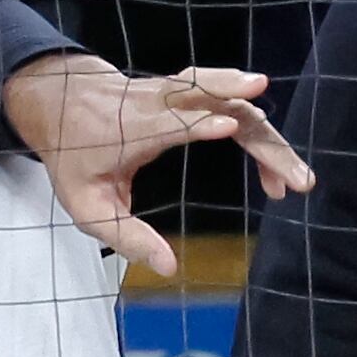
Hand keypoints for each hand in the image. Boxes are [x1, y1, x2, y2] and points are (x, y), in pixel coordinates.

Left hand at [0, 53, 315, 277]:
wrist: (60, 99)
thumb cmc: (74, 158)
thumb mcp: (85, 206)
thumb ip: (125, 236)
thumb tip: (168, 267)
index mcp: (126, 129)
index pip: (165, 121)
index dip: (195, 122)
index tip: (229, 127)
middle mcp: (153, 103)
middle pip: (214, 108)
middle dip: (258, 139)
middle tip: (295, 180)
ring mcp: (171, 90)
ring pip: (226, 96)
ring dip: (264, 129)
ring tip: (294, 171)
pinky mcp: (183, 88)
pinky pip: (223, 93)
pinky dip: (252, 116)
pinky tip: (274, 142)